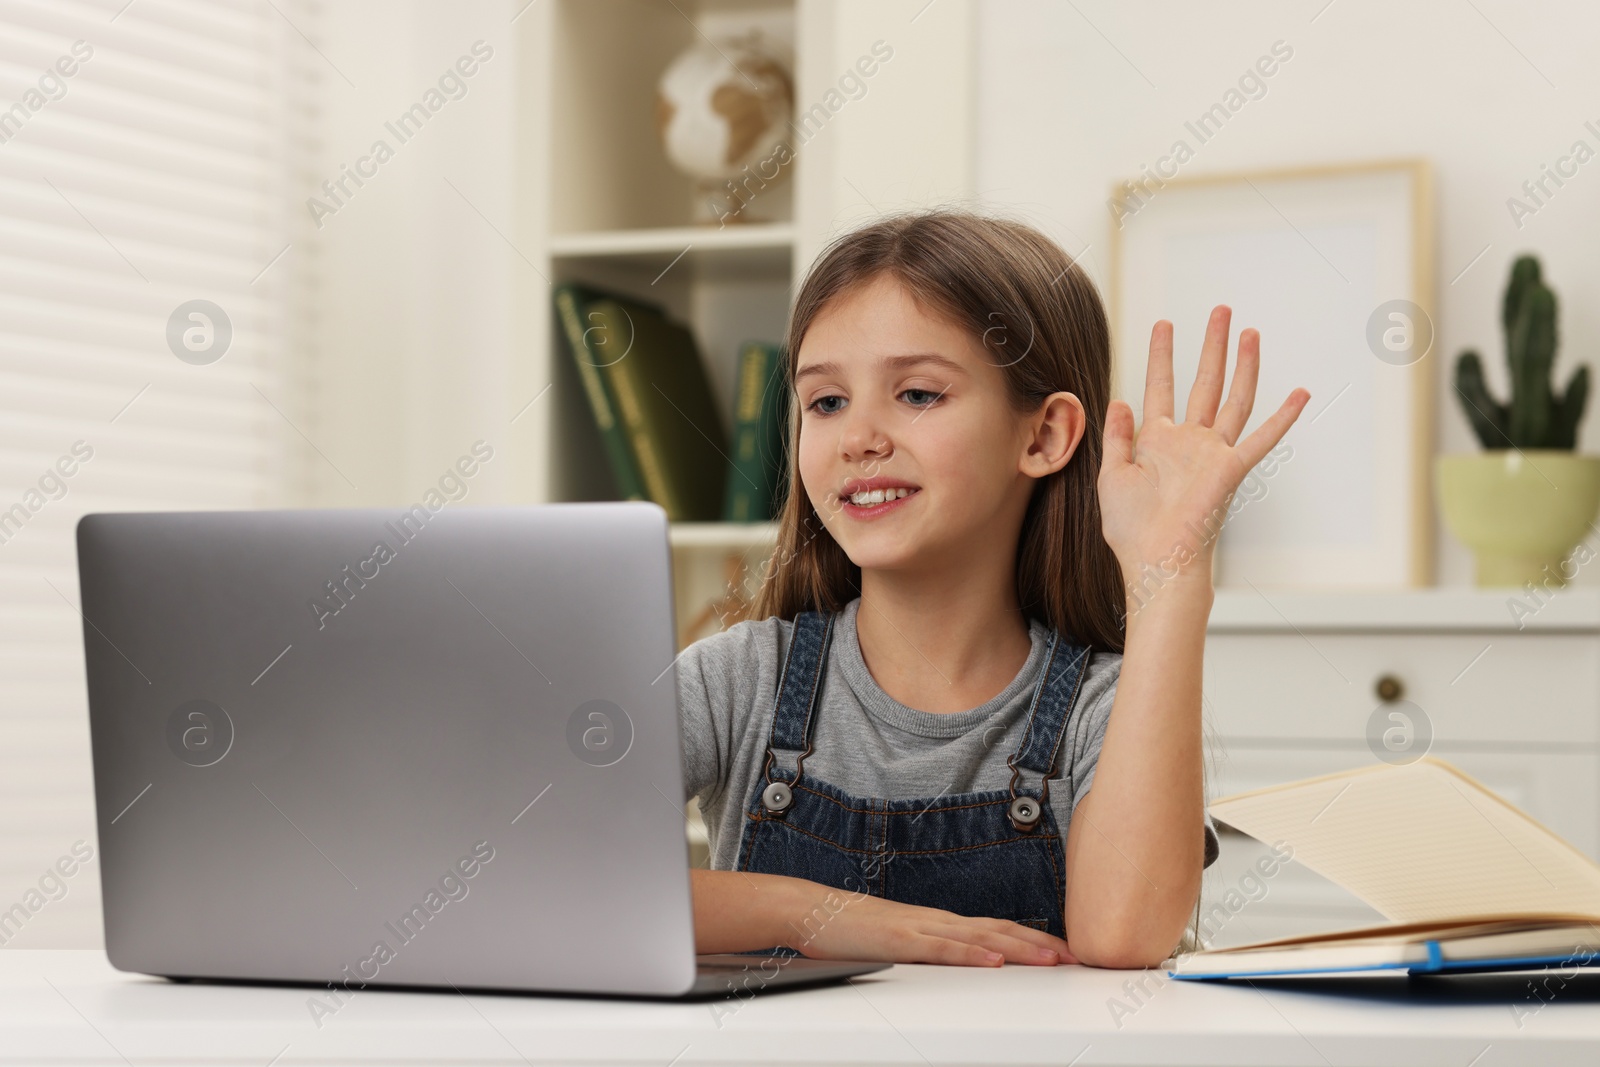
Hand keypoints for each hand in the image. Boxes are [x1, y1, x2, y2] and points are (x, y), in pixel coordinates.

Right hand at [787, 886, 1074, 966]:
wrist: (813, 910)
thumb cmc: (853, 929)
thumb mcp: (902, 942)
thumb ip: (931, 951)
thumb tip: (963, 964)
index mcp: (940, 922)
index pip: (998, 929)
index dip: (1034, 939)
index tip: (1066, 952)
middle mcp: (938, 920)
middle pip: (1000, 929)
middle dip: (1041, 943)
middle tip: (1076, 957)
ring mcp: (920, 927)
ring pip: (980, 936)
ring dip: (1020, 947)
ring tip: (1052, 959)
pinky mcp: (901, 939)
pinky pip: (942, 948)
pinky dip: (971, 954)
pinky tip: (994, 961)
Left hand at [1099, 305, 1308, 585]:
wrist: (1154, 560)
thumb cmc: (1130, 529)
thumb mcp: (1112, 475)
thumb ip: (1117, 437)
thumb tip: (1118, 400)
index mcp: (1157, 442)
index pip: (1160, 386)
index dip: (1162, 355)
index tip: (1164, 324)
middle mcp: (1189, 442)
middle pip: (1203, 381)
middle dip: (1211, 345)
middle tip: (1220, 311)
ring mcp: (1211, 453)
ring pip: (1232, 398)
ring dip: (1242, 364)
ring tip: (1249, 331)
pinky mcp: (1230, 469)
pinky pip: (1262, 439)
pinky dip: (1283, 417)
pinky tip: (1300, 394)